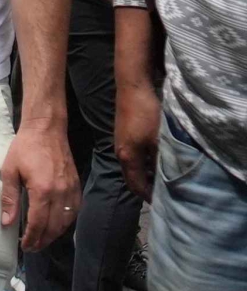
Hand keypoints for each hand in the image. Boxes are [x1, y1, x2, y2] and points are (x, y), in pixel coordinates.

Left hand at [0, 122, 80, 250]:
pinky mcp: (77, 186)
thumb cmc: (24, 148)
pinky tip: (56, 226)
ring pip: (66, 221)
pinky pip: (74, 211)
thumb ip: (9, 198)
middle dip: (42, 240)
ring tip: (41, 240)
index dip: (32, 238)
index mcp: (43, 190)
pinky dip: (65, 223)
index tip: (25, 245)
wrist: (46, 129)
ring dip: (54, 234)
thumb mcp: (9, 171)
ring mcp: (71, 190)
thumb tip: (7, 222)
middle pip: (54, 227)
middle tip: (32, 247)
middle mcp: (61, 193)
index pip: (38, 223)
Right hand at [116, 83, 160, 199]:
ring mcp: (121, 143)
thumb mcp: (158, 139)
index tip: (162, 203)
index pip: (137, 185)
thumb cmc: (146, 114)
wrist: (132, 88)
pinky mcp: (124, 134)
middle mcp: (121, 153)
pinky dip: (144, 163)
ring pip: (133, 166)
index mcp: (127, 157)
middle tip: (162, 193)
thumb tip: (169, 176)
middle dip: (145, 187)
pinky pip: (134, 157)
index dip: (149, 196)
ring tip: (162, 178)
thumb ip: (162, 159)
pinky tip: (156, 159)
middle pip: (132, 178)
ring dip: (146, 174)